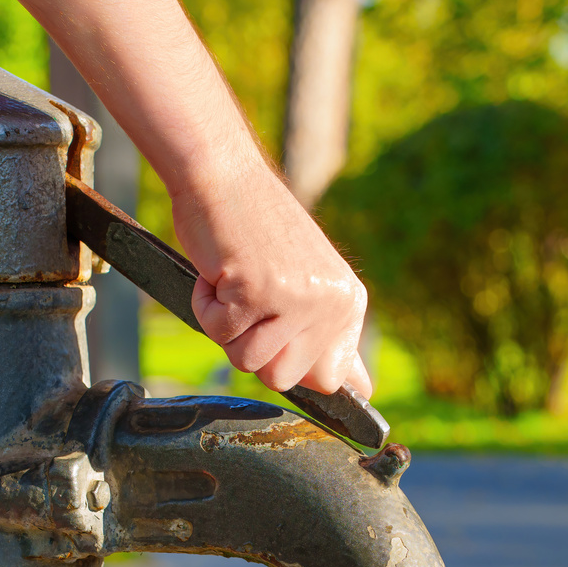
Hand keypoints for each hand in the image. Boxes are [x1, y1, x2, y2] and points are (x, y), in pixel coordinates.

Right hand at [172, 161, 371, 398]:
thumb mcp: (309, 283)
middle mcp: (330, 303)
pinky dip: (204, 305)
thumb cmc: (257, 229)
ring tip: (235, 282)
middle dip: (253, 345)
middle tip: (251, 297)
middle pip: (282, 379)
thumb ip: (333, 338)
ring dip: (226, 326)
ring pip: (247, 362)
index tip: (278, 322)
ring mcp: (296, 299)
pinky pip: (217, 333)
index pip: (330, 379)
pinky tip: (219, 270)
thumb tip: (363, 391)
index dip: (291, 359)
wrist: (224, 175)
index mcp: (349, 302)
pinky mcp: (255, 292)